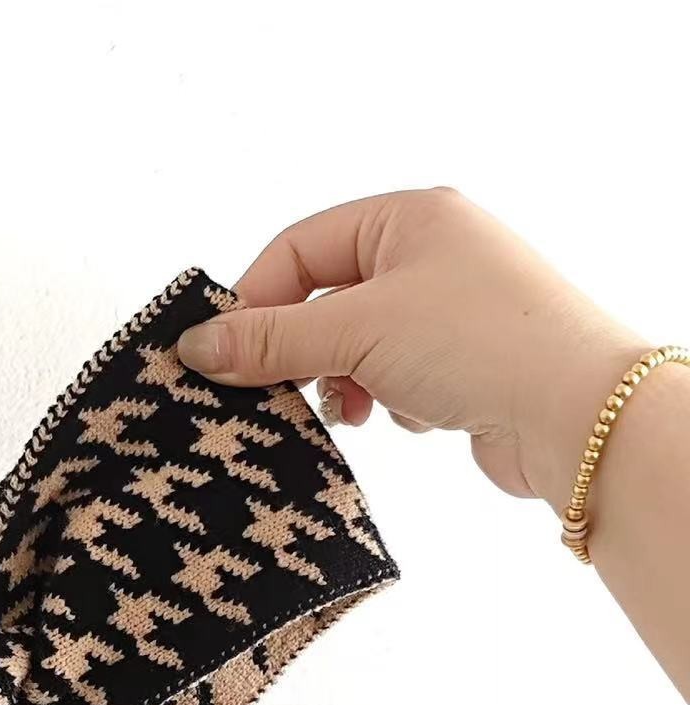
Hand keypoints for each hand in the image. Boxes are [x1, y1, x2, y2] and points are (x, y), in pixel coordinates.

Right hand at [175, 187, 652, 514]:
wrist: (577, 416)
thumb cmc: (478, 343)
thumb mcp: (358, 331)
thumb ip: (272, 340)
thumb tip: (197, 346)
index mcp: (407, 219)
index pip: (299, 249)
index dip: (254, 300)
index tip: (219, 353)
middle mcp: (429, 256)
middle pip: (324, 301)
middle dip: (300, 351)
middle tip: (271, 391)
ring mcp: (447, 313)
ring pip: (353, 347)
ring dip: (340, 383)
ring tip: (348, 410)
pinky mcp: (459, 366)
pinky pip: (389, 379)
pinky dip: (383, 401)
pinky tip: (402, 416)